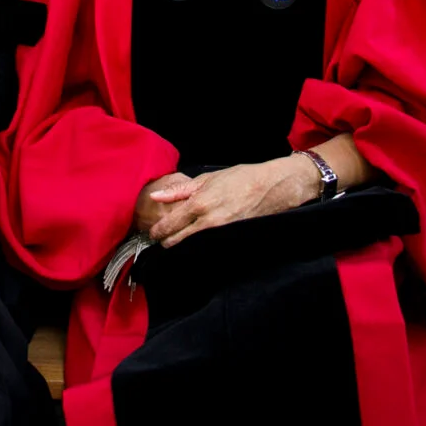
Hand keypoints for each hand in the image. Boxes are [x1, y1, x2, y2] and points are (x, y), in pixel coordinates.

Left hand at [141, 158, 315, 246]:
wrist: (272, 187)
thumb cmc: (241, 178)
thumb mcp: (208, 179)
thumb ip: (180, 190)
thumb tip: (156, 196)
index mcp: (200, 204)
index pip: (170, 225)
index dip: (158, 232)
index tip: (153, 233)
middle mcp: (209, 222)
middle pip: (178, 240)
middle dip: (167, 241)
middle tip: (162, 239)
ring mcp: (222, 234)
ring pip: (193, 247)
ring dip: (183, 246)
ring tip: (177, 242)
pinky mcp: (233, 240)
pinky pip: (210, 247)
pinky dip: (201, 247)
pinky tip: (198, 244)